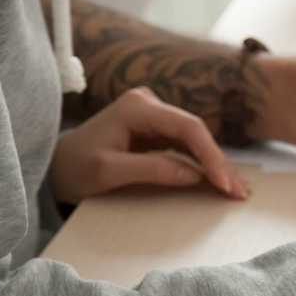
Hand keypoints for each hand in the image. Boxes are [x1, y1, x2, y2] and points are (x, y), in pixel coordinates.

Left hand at [50, 87, 250, 203]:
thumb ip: (150, 169)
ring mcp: (154, 116)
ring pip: (195, 140)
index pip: (187, 127)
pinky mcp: (156, 131)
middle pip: (196, 132)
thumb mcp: (107, 172)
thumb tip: (193, 175)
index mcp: (137, 107)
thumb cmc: (74, 168)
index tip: (222, 182)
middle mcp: (149, 104)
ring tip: (238, 189)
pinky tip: (221, 179)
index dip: (210, 155)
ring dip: (216, 165)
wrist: (55, 167)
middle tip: (241, 191)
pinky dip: (203, 164)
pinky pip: (186, 146)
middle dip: (220, 162)